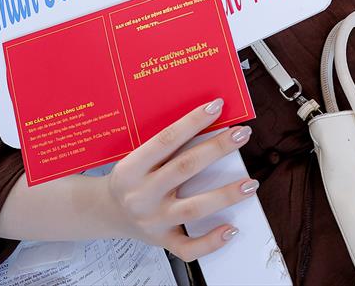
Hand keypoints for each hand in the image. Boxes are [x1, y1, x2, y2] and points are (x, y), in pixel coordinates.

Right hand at [104, 99, 256, 260]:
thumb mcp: (134, 158)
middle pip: (185, 168)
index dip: (192, 122)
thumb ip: (163, 146)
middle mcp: (141, 194)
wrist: (104, 212)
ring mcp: (152, 220)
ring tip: (250, 183)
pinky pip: (188, 247)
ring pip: (193, 208)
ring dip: (225, 195)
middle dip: (217, 149)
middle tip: (242, 134)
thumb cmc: (128, 179)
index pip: (166, 140)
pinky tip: (231, 228)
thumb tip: (205, 121)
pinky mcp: (161, 241)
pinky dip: (211, 241)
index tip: (216, 107)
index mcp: (131, 168)